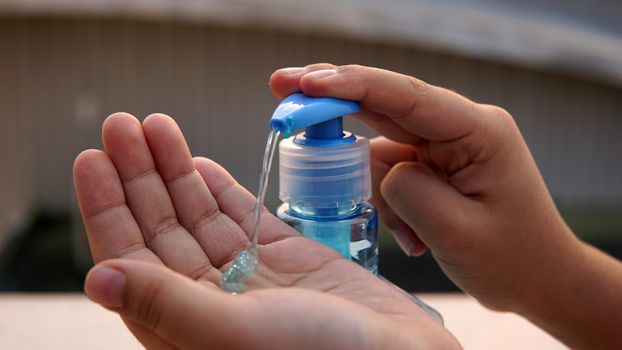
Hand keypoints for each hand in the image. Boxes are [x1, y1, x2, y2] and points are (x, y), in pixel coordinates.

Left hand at [74, 113, 458, 348]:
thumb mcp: (236, 332)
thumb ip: (166, 304)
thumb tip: (95, 278)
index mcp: (185, 327)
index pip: (130, 258)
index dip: (108, 207)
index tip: (92, 157)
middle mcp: (212, 301)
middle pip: (161, 228)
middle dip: (140, 175)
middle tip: (122, 123)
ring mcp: (251, 278)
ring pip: (199, 216)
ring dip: (175, 171)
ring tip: (154, 126)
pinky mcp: (288, 260)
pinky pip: (243, 218)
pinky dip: (220, 188)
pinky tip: (196, 161)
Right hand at [270, 64, 621, 347]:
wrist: (540, 277)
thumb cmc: (513, 258)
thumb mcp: (457, 233)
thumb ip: (408, 190)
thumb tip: (376, 162)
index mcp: (478, 130)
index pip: (406, 97)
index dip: (352, 85)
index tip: (307, 83)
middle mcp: (458, 126)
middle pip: (383, 103)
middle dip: (333, 102)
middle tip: (283, 92)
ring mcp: (443, 143)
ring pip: (379, 148)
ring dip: (376, 193)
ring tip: (410, 238)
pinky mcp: (432, 162)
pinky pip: (388, 172)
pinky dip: (387, 204)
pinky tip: (413, 236)